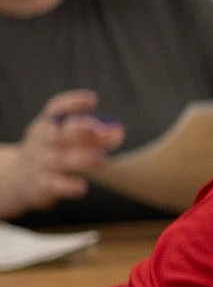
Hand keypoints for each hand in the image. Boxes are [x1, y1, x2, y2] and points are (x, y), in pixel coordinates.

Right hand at [0, 90, 123, 217]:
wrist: (20, 177)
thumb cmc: (55, 150)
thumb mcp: (65, 137)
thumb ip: (92, 133)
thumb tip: (118, 132)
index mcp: (48, 123)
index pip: (56, 108)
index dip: (72, 103)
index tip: (91, 100)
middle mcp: (42, 140)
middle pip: (61, 133)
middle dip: (82, 131)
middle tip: (103, 131)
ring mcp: (41, 162)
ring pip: (60, 159)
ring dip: (82, 159)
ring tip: (102, 160)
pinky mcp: (42, 184)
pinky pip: (54, 184)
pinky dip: (68, 185)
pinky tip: (82, 187)